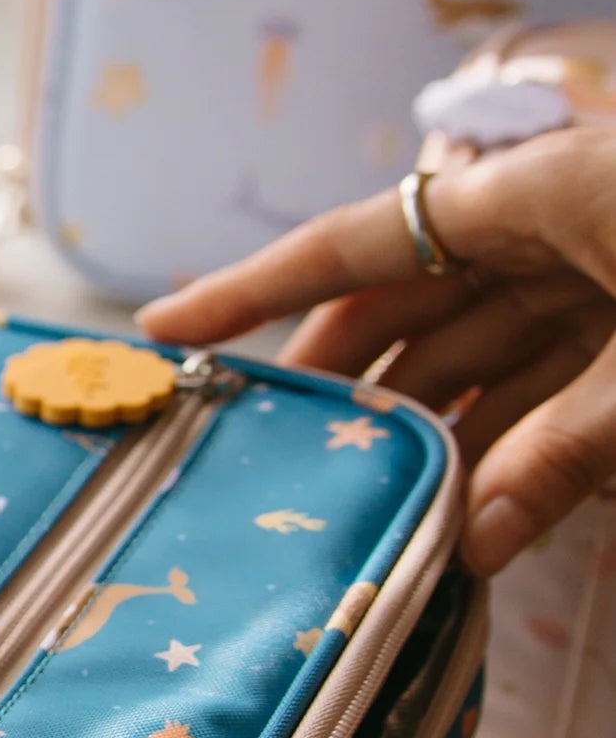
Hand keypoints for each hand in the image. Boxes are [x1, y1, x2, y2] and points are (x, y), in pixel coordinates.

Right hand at [137, 129, 615, 576]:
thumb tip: (475, 544)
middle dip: (343, 389)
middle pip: (403, 305)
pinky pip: (554, 370)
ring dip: (438, 429)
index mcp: (528, 193)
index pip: (351, 246)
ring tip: (388, 512)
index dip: (249, 293)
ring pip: (479, 349)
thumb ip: (567, 449)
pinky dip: (522, 432)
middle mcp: (543, 221)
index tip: (164, 333)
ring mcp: (594, 260)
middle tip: (279, 465)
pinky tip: (486, 500)